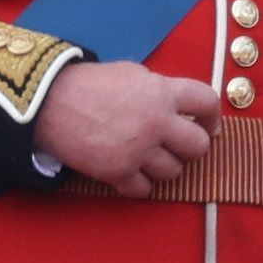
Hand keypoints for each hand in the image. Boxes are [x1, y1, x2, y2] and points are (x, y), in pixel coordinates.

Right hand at [37, 57, 224, 196]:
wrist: (49, 102)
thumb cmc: (88, 83)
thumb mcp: (131, 73)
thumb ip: (159, 89)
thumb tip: (178, 106)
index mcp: (162, 92)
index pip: (207, 102)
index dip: (213, 116)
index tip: (208, 124)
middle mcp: (157, 122)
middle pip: (198, 146)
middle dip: (191, 147)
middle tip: (178, 146)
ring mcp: (138, 150)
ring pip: (174, 172)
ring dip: (163, 167)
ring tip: (146, 157)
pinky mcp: (118, 172)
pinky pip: (144, 190)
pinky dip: (138, 185)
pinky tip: (128, 172)